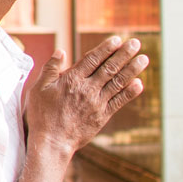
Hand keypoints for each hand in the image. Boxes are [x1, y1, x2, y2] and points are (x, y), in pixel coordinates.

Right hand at [25, 36, 149, 153]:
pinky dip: (130, 92)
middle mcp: (87, 89)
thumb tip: (61, 51)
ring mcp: (97, 103)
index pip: (93, 59)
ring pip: (118, 82)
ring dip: (132, 69)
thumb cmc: (42, 115)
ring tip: (143, 58)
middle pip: (109, 68)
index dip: (106, 49)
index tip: (117, 40)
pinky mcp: (102, 116)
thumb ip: (50, 69)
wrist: (52, 142)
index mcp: (71, 80)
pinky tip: (139, 83)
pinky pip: (119, 101)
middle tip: (136, 43)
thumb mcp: (39, 88)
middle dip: (123, 54)